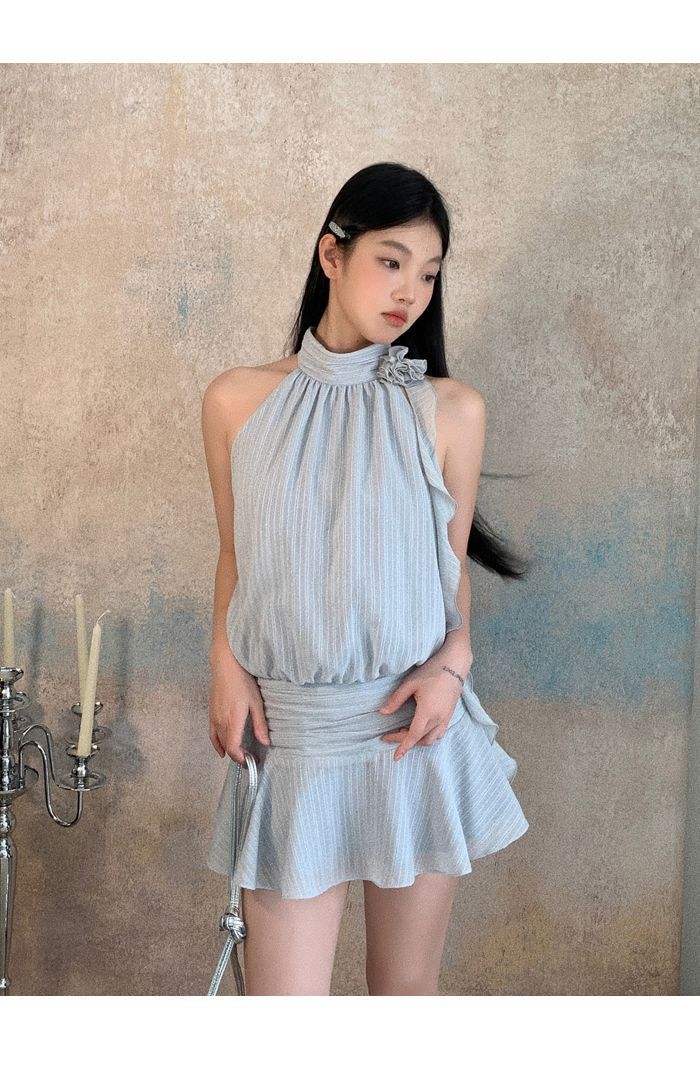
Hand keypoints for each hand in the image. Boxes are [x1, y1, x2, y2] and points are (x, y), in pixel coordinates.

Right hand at [208, 649, 270, 765]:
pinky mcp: (211, 713)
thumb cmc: (243, 682)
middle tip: (251, 758)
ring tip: (241, 753)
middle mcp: (220, 722)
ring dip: (230, 750)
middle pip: (227, 748)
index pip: (233, 749)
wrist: (226, 666)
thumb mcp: (256, 703)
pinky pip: (212, 735)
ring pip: (220, 742)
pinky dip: (217, 744)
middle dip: (239, 756)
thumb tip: (265, 743)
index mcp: (232, 721)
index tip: (252, 761)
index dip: (241, 759)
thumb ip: (260, 724)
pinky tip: (222, 750)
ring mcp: (214, 718)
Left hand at [378, 655, 470, 761]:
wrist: (454, 665)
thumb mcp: (410, 684)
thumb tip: (383, 713)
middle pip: (421, 739)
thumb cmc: (432, 671)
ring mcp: (446, 718)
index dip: (403, 746)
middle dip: (405, 741)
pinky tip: (420, 730)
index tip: (395, 757)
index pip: (413, 735)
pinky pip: (439, 733)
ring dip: (418, 741)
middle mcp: (438, 719)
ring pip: (432, 739)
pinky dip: (428, 737)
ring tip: (404, 733)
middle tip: (390, 736)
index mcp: (428, 712)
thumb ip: (396, 700)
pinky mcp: (450, 715)